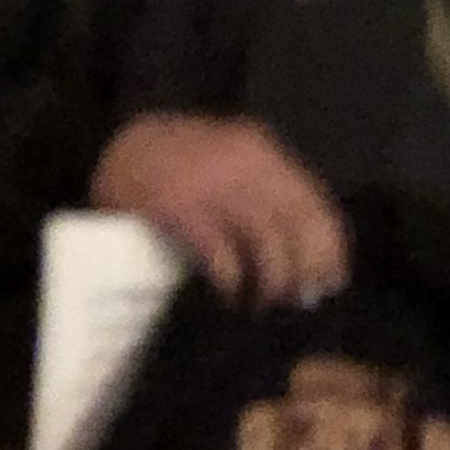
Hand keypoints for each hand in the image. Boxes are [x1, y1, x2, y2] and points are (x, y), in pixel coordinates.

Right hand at [90, 113, 346, 304]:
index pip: (314, 205)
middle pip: (296, 226)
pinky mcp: (176, 208)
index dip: (329, 250)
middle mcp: (243, 163)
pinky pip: (220, 251)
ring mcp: (209, 184)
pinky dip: (231, 279)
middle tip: (294, 301)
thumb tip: (307, 260)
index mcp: (262, 152)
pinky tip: (230, 293)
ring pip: (265, 241)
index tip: (331, 283)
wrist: (118, 144)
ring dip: (270, 281)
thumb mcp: (230, 163)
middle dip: (302, 270)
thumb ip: (266, 197)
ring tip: (262, 304)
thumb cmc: (181, 164)